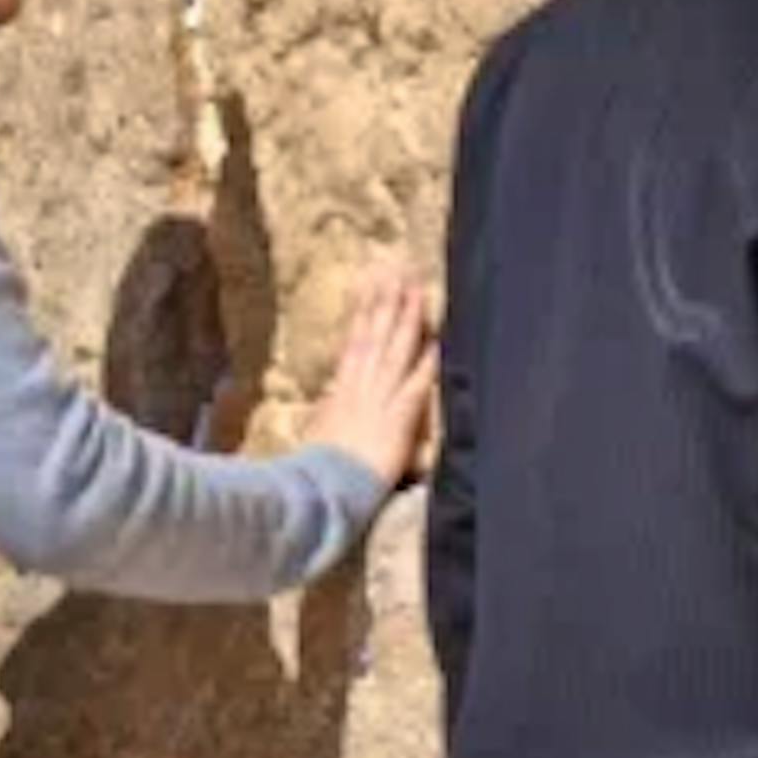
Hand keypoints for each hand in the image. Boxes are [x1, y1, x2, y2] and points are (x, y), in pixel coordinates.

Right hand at [304, 271, 436, 488]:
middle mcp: (362, 385)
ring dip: (407, 318)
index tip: (372, 286)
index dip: (365, 312)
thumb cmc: (319, 465)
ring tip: (417, 290)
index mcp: (342, 388)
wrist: (326, 485)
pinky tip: (438, 341)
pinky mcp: (400, 416)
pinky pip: (417, 383)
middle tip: (397, 271)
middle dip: (387, 301)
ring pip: (396, 349)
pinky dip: (427, 361)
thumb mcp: (319, 430)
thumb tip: (329, 401)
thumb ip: (328, 411)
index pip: (357, 340)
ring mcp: (381, 397)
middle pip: (377, 334)